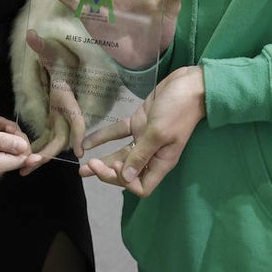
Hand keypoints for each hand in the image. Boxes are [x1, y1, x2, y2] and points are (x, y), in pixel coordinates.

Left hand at [20, 30, 86, 175]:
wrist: (61, 61)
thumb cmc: (58, 56)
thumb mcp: (50, 51)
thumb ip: (42, 45)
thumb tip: (32, 34)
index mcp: (67, 98)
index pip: (77, 118)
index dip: (78, 133)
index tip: (79, 151)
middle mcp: (65, 111)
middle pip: (62, 138)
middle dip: (49, 153)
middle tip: (30, 163)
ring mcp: (59, 117)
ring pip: (53, 143)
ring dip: (39, 156)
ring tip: (22, 169)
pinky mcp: (52, 120)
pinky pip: (45, 139)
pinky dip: (36, 149)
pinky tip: (22, 160)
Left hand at [79, 66, 204, 196]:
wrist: (189, 85)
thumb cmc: (178, 110)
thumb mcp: (159, 133)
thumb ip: (141, 155)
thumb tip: (126, 178)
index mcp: (161, 161)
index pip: (141, 186)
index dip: (125, 182)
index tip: (114, 167)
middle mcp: (151, 154)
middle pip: (127, 172)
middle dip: (108, 173)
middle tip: (88, 168)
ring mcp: (144, 137)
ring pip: (120, 154)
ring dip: (103, 160)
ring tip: (82, 167)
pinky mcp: (139, 122)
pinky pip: (118, 133)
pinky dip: (103, 138)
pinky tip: (88, 142)